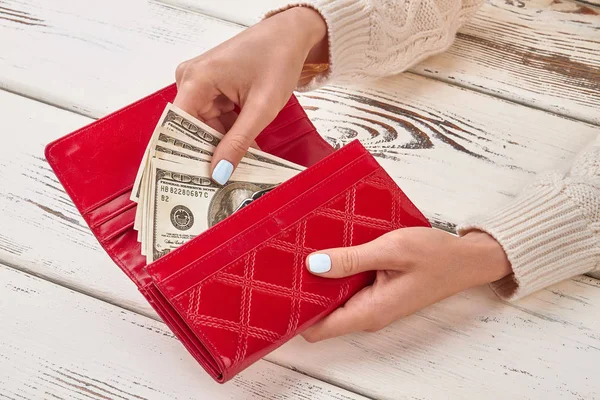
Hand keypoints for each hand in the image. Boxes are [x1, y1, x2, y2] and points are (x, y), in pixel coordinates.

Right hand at [174, 7, 327, 183]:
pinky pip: (213, 117)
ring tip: (236, 169)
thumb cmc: (277, 59)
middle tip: (219, 183)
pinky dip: (227, 134)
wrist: (290, 35)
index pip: (176, 126)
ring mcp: (200, 82)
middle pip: (190, 128)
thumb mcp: (261, 107)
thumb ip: (238, 141)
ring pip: (203, 126)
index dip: (182, 155)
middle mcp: (191, 79)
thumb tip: (218, 172)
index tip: (190, 182)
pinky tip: (241, 150)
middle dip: (207, 154)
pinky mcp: (211, 87)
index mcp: (197, 79)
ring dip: (221, 146)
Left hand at [302, 228, 511, 341]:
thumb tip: (314, 265)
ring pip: (334, 298)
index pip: (319, 328)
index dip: (296, 313)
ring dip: (321, 279)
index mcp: (370, 311)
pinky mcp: (378, 292)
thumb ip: (352, 259)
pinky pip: (348, 287)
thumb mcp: (392, 250)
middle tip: (286, 263)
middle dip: (304, 292)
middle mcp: (368, 313)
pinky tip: (331, 252)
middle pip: (322, 313)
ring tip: (304, 252)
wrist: (467, 260)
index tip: (279, 292)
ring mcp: (373, 303)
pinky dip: (337, 273)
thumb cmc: (436, 255)